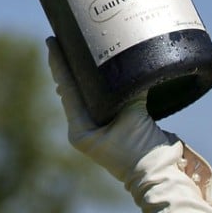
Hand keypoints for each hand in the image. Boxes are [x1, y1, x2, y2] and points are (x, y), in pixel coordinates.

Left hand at [46, 37, 169, 181]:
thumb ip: (130, 90)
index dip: (59, 64)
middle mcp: (86, 128)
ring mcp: (100, 128)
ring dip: (85, 73)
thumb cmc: (141, 151)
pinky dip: (104, 83)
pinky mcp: (117, 126)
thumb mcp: (134, 117)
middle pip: (73, 89)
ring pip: (88, 93)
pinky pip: (106, 98)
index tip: (51, 41)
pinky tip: (105, 69)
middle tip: (64, 38)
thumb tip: (135, 64)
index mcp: (81, 129)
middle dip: (70, 65)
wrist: (160, 174)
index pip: (67, 88)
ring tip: (79, 48)